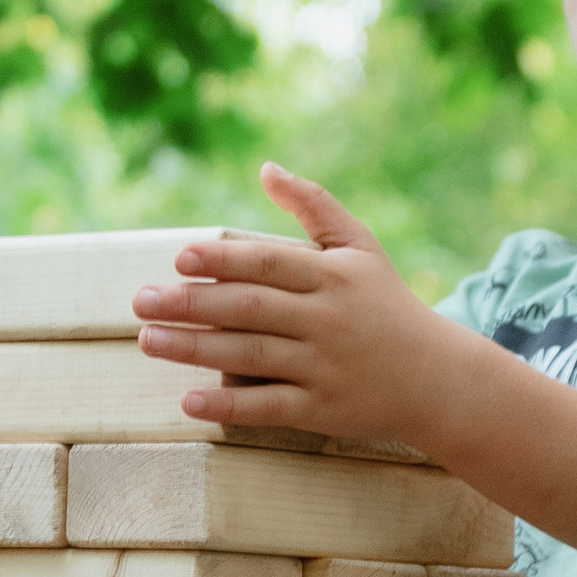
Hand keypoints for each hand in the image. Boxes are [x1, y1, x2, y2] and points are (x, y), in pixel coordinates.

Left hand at [133, 161, 455, 451]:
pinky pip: (268, 407)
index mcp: (333, 276)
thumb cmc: (386, 305)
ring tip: (148, 340)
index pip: (269, 263)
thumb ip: (315, 206)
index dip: (224, 259)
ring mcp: (323, 367)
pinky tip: (187, 401)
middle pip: (250, 308)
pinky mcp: (321, 409)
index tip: (180, 259)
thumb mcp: (361, 247)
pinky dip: (227, 407)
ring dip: (194, 350)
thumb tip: (266, 167)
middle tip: (140, 300)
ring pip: (250, 356)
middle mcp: (327, 320)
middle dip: (192, 304)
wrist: (437, 378)